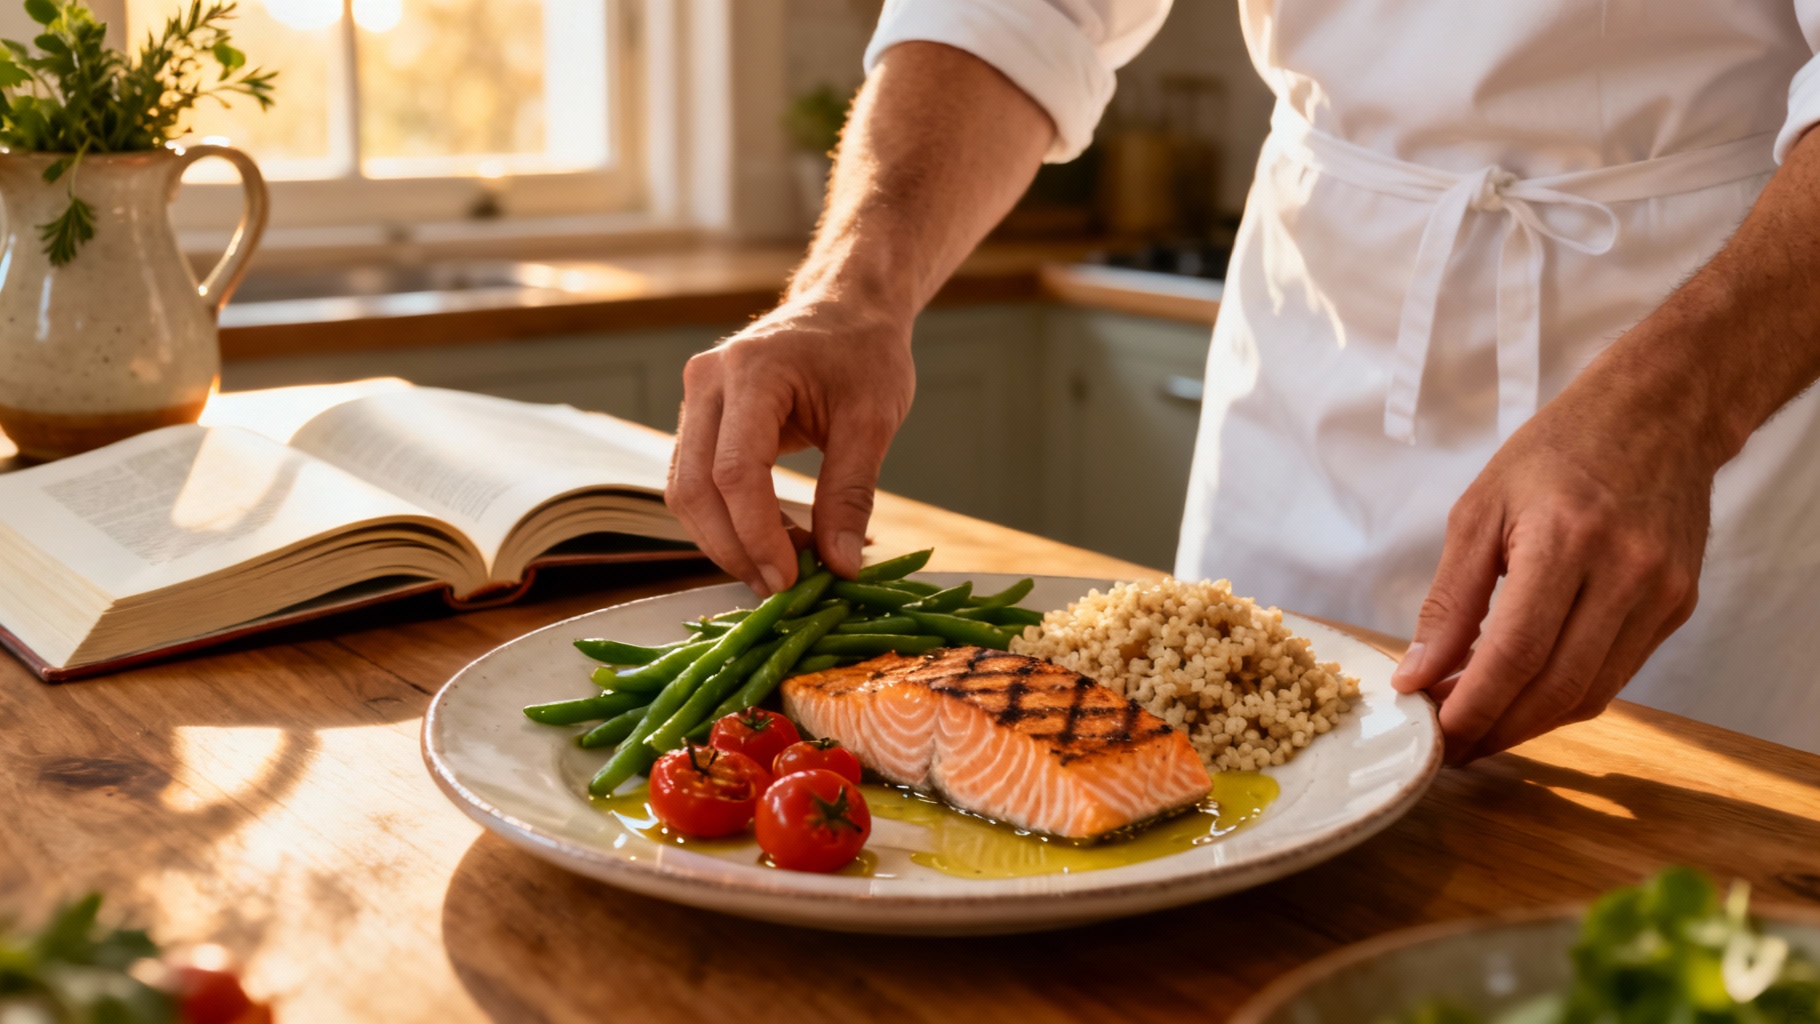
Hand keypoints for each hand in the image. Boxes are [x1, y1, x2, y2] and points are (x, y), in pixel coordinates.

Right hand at [666, 300, 914, 594]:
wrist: (846, 309)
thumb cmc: (865, 354)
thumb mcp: (873, 421)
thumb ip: (851, 494)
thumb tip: (840, 567)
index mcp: (752, 371)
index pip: (735, 471)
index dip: (756, 534)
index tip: (789, 580)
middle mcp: (707, 381)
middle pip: (695, 487)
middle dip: (735, 548)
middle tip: (782, 589)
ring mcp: (695, 398)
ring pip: (684, 491)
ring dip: (726, 541)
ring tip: (781, 569)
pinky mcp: (697, 418)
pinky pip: (694, 481)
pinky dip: (726, 521)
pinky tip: (769, 542)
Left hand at [1390, 368, 1715, 762]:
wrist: (1659, 414)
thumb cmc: (1557, 452)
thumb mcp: (1479, 511)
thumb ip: (1449, 600)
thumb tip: (1417, 674)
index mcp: (1566, 540)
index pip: (1516, 654)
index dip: (1473, 706)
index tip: (1432, 732)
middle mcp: (1625, 573)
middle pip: (1556, 688)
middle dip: (1496, 729)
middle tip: (1448, 745)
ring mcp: (1661, 595)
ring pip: (1591, 694)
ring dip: (1529, 723)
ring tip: (1478, 727)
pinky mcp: (1678, 606)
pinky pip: (1616, 674)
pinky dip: (1565, 695)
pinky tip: (1524, 694)